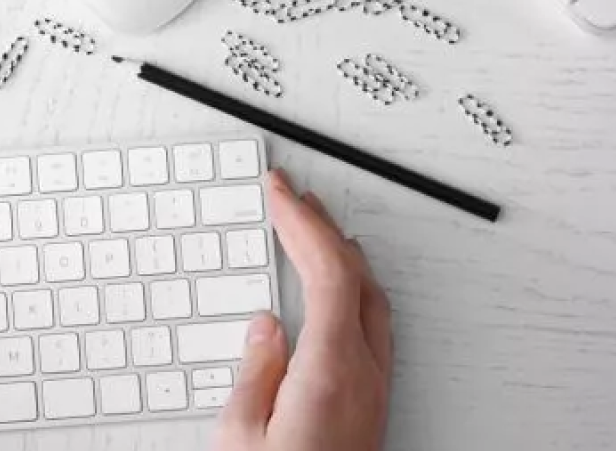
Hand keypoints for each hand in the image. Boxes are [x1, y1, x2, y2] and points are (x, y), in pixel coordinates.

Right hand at [215, 170, 392, 450]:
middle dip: (322, 229)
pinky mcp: (372, 408)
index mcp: (330, 371)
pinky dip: (347, 292)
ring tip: (308, 233)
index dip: (303, 220)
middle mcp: (364, 376)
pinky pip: (369, 328)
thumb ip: (255, 371)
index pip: (327, 270)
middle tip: (290, 199)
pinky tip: (327, 295)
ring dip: (340, 258)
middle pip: (357, 278)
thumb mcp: (240, 437)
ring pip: (370, 301)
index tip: (280, 190)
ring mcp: (375, 392)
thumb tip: (266, 327)